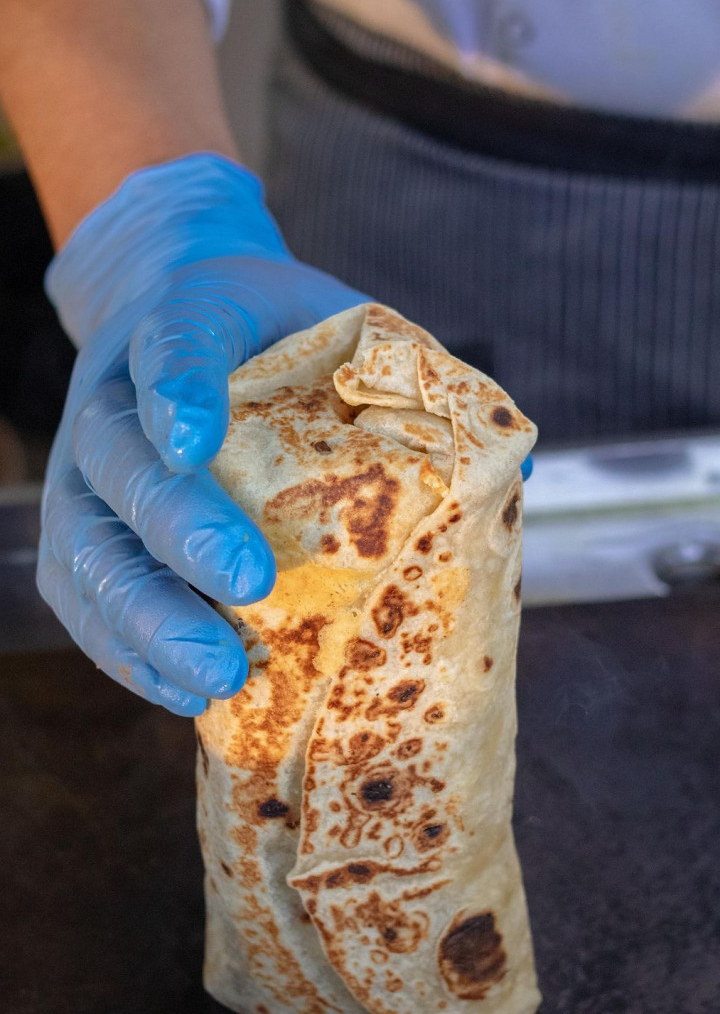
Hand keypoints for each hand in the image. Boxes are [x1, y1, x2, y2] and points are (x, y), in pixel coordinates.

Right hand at [38, 153, 367, 714]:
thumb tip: (512, 474)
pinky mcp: (81, 533)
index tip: (197, 439)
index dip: (176, 388)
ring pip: (85, 543)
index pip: (172, 341)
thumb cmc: (284, 339)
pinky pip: (80, 597)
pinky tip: (182, 694)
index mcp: (186, 319)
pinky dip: (125, 651)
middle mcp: (114, 394)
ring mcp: (85, 469)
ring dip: (146, 615)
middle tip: (248, 580)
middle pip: (117, 457)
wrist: (197, 326)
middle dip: (178, 524)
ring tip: (217, 675)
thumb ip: (410, 380)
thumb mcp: (346, 327)